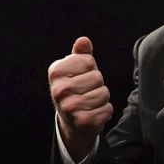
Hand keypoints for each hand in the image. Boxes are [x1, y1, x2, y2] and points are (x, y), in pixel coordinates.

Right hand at [48, 36, 112, 160]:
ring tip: (91, 101)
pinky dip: (106, 111)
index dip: (91, 68)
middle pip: (97, 77)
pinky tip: (95, 112)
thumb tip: (83, 40)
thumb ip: (81, 53)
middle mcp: (58, 90)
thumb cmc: (76, 87)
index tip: (82, 76)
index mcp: (56, 72)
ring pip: (104, 93)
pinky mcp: (82, 122)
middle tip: (87, 90)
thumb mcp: (77, 67)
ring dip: (103, 97)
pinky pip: (107, 110)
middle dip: (98, 83)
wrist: (71, 120)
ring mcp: (69, 107)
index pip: (88, 61)